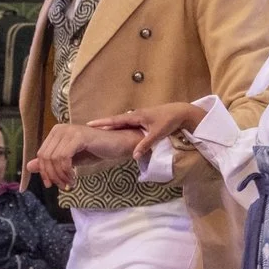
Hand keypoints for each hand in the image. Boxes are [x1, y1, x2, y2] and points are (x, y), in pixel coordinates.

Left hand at [26, 121, 136, 189]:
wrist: (116, 145)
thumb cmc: (94, 151)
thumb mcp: (69, 160)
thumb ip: (50, 162)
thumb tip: (29, 166)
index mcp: (56, 132)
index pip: (41, 154)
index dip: (44, 172)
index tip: (51, 185)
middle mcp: (60, 129)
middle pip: (45, 157)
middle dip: (52, 175)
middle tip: (63, 186)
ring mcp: (70, 131)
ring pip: (54, 158)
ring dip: (61, 175)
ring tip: (70, 183)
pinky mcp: (79, 136)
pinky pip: (64, 157)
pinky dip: (66, 170)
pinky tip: (74, 177)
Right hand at [88, 101, 204, 163]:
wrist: (180, 112)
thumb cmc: (169, 121)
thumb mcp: (157, 134)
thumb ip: (145, 144)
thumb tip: (134, 156)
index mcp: (136, 116)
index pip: (115, 120)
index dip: (102, 123)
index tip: (89, 124)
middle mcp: (135, 115)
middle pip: (115, 120)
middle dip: (102, 124)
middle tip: (88, 128)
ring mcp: (138, 116)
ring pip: (121, 122)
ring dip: (110, 125)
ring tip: (98, 131)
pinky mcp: (142, 119)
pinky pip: (127, 123)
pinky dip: (119, 127)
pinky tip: (115, 131)